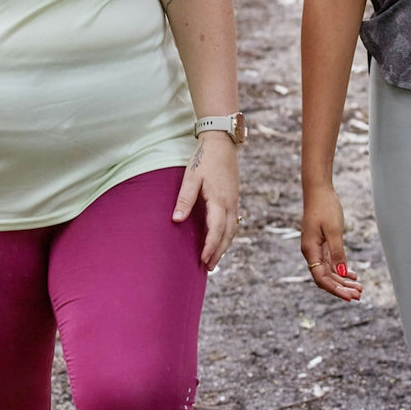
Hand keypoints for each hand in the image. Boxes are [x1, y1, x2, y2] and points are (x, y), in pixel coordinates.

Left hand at [172, 131, 239, 269]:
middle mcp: (230, 203)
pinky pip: (233, 221)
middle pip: (227, 234)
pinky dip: (228, 234)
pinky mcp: (234, 197)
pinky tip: (221, 239)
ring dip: (224, 245)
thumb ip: (184, 199)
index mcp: (219, 200)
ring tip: (214, 259)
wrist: (222, 142)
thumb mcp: (191, 177)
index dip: (211, 247)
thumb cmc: (204, 159)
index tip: (204, 260)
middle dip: (219, 252)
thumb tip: (176, 220)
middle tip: (209, 267)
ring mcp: (234, 200)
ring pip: (232, 229)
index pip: (216, 229)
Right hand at [301, 185, 361, 300]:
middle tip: (359, 296)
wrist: (319, 191)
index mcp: (310, 250)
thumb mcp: (334, 231)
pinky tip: (352, 275)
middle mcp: (311, 252)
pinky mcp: (322, 244)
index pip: (321, 278)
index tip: (349, 297)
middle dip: (342, 288)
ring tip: (359, 288)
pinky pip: (331, 262)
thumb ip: (338, 253)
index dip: (335, 289)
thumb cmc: (325, 208)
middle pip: (326, 277)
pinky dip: (342, 270)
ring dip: (343, 281)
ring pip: (329, 271)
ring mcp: (316, 249)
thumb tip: (341, 274)